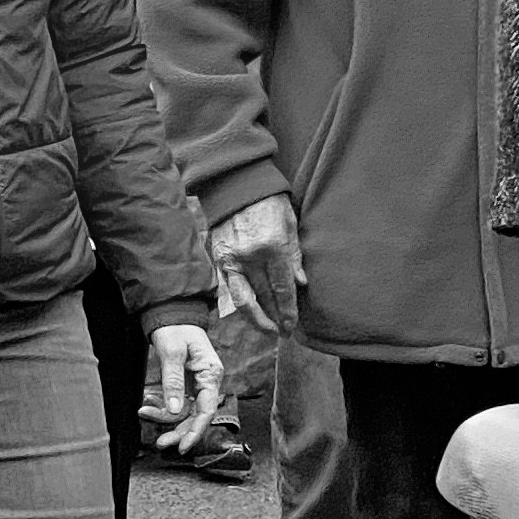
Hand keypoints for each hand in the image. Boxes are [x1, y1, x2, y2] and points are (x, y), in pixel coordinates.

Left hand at [147, 322, 227, 450]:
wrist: (171, 313)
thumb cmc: (176, 328)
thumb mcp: (172, 353)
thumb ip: (173, 382)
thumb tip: (175, 411)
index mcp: (211, 373)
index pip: (207, 410)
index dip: (196, 431)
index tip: (183, 445)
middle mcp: (207, 381)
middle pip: (196, 415)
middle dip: (179, 431)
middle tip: (162, 443)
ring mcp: (197, 383)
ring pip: (186, 412)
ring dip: (168, 422)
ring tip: (150, 425)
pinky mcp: (186, 383)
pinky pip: (177, 402)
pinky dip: (164, 408)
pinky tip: (149, 408)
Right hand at [210, 194, 300, 335]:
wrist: (238, 185)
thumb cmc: (270, 202)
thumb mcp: (290, 225)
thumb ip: (295, 256)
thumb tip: (300, 285)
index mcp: (272, 247)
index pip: (282, 290)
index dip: (288, 311)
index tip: (291, 325)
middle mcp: (250, 257)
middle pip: (264, 299)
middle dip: (274, 319)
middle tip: (282, 333)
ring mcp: (231, 258)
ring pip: (242, 300)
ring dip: (255, 319)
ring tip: (266, 330)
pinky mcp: (218, 257)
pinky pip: (230, 288)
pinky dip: (240, 302)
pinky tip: (250, 311)